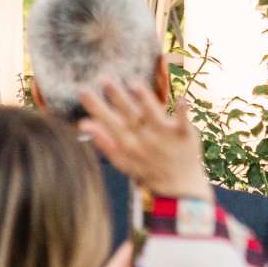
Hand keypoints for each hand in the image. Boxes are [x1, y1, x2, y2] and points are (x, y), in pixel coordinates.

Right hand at [77, 78, 210, 199]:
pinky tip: (181, 98)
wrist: (179, 187)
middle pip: (129, 116)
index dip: (96, 107)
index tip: (83, 90)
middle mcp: (145, 140)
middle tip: (104, 78)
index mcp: (128, 145)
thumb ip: (104, 142)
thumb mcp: (122, 160)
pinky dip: (182, 112)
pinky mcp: (184, 135)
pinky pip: (183, 122)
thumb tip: (83, 123)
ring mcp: (165, 137)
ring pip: (153, 115)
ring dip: (145, 100)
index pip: (109, 123)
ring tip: (134, 84)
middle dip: (117, 98)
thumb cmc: (146, 169)